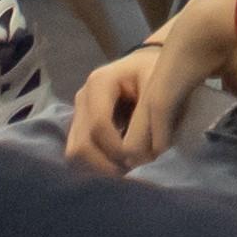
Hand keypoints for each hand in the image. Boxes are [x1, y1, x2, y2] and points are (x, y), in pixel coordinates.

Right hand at [64, 41, 208, 173]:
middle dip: (108, 163)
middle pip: (82, 146)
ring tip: (128, 167)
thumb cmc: (160, 75)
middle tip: (135, 168)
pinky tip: (120, 163)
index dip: (118, 149)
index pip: (99, 126)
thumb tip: (133, 157)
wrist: (154, 68)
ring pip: (76, 155)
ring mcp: (79, 114)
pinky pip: (80, 156)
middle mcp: (83, 98)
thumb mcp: (160, 91)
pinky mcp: (81, 128)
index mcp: (99, 83)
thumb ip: (147, 123)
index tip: (142, 159)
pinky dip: (99, 166)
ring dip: (101, 168)